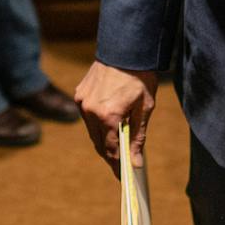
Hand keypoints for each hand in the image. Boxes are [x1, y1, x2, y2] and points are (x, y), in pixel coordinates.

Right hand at [74, 61, 157, 175]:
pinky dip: (97, 124)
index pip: (110, 150)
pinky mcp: (79, 94)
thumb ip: (138, 137)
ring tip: (117, 146)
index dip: (117, 165)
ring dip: (103, 140)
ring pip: (91, 131)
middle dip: (110, 155)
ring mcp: (82, 102)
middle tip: (122, 165)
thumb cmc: (140, 78)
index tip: (124, 176)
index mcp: (108, 115)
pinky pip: (87, 117)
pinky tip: (109, 125)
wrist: (126, 48)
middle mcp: (90, 110)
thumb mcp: (145, 108)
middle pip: (98, 144)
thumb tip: (136, 163)